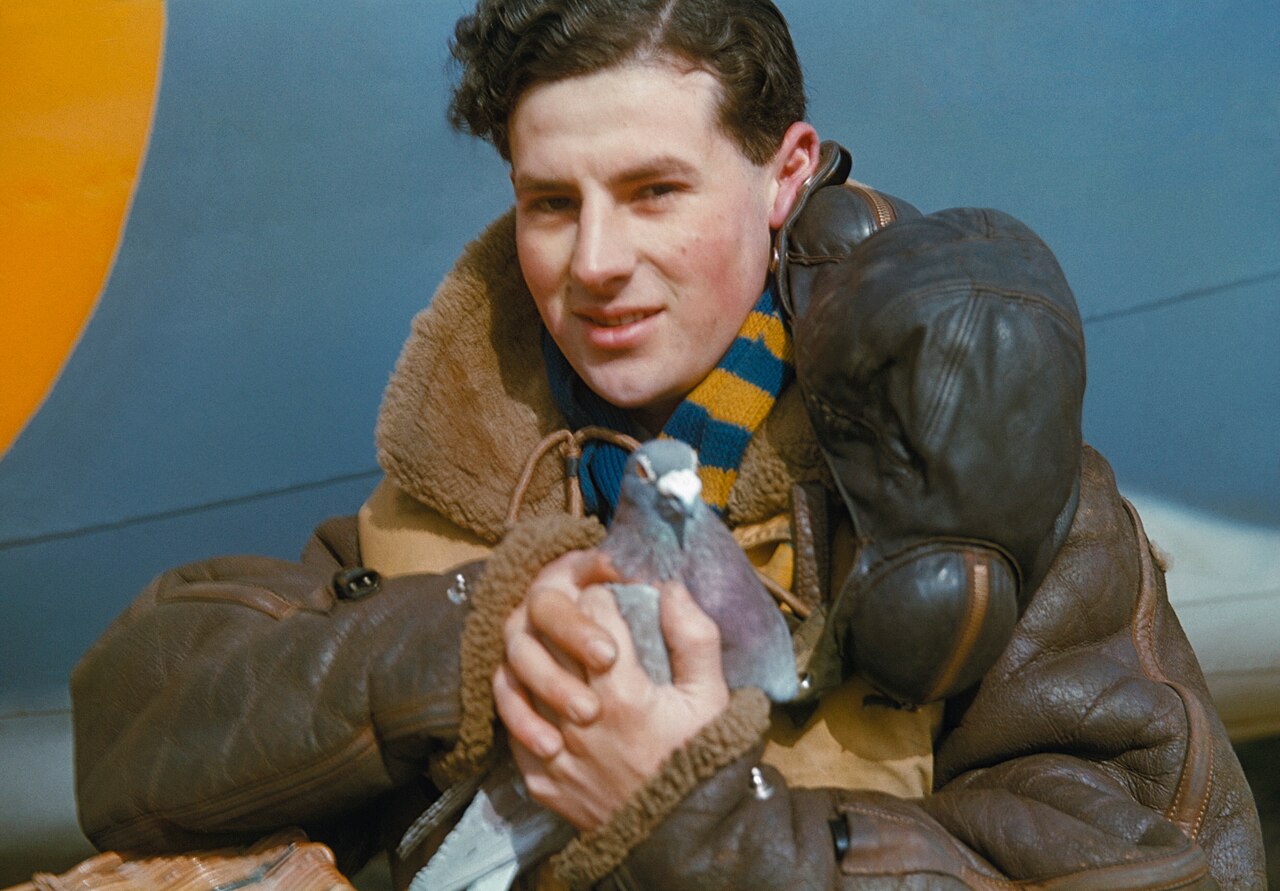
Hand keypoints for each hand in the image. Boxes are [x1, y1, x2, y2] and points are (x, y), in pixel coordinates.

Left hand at [495, 578, 730, 829]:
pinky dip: (522, 707)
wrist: (680, 835)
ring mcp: (556, 753)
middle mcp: (580, 720)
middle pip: (548, 641)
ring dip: (534, 659)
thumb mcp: (711, 696)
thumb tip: (670, 588)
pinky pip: (513, 729)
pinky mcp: (541, 781)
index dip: (603, 596)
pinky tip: (541, 697)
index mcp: (623, 693)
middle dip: (563, 618)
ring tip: (556, 654)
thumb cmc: (700, 757)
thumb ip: (694, 637)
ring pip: (519, 682)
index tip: (611, 598)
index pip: (593, 613)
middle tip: (580, 618)